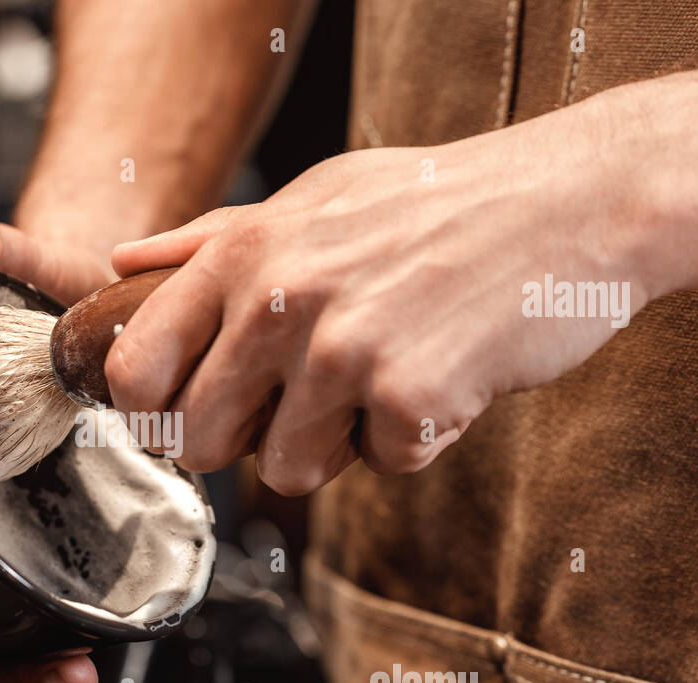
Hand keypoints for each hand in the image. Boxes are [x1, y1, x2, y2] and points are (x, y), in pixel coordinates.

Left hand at [106, 92, 655, 495]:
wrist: (573, 204)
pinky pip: (380, 465)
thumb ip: (210, 239)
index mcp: (243, 254)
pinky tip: (439, 379)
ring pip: (285, 470)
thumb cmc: (440, 203)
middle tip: (300, 406)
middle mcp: (279, 302)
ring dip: (334, 444)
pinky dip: (411, 439)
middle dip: (244, 442)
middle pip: (200, 442)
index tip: (182, 416)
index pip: (136, 370)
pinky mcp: (410, 397)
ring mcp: (343, 351)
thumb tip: (124, 263)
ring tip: (382, 379)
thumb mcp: (312, 196)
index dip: (150, 413)